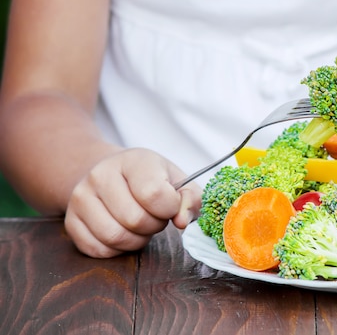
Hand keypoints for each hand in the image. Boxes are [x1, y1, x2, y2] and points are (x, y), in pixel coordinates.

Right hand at [64, 148, 201, 257]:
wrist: (109, 174)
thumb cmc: (149, 179)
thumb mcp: (177, 180)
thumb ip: (191, 199)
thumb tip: (182, 222)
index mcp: (132, 160)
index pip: (153, 194)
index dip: (170, 208)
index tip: (170, 205)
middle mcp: (100, 175)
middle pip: (135, 220)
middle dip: (153, 225)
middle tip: (155, 216)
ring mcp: (81, 198)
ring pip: (115, 237)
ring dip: (137, 240)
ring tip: (140, 225)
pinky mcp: (71, 222)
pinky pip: (99, 250)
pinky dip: (118, 250)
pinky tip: (124, 232)